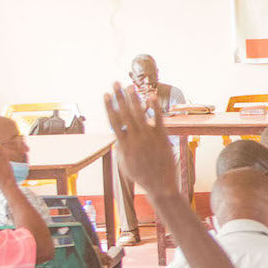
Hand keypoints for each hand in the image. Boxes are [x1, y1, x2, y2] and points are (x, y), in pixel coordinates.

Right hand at [105, 83, 178, 199]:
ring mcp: (149, 138)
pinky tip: (151, 96)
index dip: (110, 106)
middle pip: (125, 113)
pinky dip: (154, 108)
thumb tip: (117, 135)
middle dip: (119, 97)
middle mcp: (135, 139)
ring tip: (130, 86)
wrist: (160, 185)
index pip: (114, 121)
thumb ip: (120, 146)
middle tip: (115, 83)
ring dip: (134, 99)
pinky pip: (158, 120)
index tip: (105, 94)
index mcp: (123, 144)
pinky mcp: (162, 138)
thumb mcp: (124, 162)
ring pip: (139, 114)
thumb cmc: (141, 175)